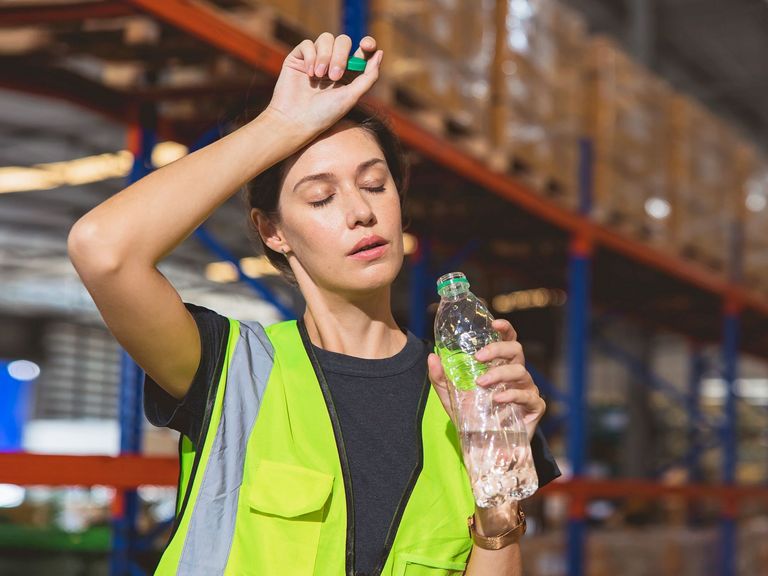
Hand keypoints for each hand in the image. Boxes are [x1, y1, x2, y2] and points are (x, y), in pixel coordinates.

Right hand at [265, 33, 382, 136]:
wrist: (295, 121)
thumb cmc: (324, 114)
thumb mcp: (352, 96)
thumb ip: (368, 76)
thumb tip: (380, 54)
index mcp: (348, 73)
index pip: (362, 51)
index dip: (368, 44)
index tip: (367, 46)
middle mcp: (332, 64)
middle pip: (343, 42)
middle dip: (341, 56)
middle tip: (334, 77)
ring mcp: (315, 60)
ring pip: (326, 39)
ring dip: (325, 56)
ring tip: (319, 76)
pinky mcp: (298, 58)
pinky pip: (307, 44)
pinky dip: (311, 56)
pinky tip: (309, 74)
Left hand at [427, 319, 545, 443]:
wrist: (484, 447)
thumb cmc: (471, 416)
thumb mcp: (450, 397)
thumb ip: (440, 377)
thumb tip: (432, 356)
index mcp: (499, 365)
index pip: (507, 340)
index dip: (505, 328)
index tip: (494, 323)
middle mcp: (515, 374)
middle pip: (516, 350)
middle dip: (498, 349)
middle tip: (478, 356)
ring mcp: (527, 389)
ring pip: (521, 371)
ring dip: (500, 374)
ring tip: (481, 383)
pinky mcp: (534, 407)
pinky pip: (528, 396)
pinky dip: (512, 396)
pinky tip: (497, 400)